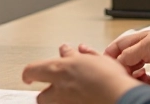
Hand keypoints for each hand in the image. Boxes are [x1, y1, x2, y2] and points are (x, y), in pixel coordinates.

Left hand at [22, 43, 140, 103]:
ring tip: (71, 97)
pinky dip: (72, 103)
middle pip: (41, 97)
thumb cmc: (111, 80)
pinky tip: (82, 101)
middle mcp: (58, 90)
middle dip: (47, 94)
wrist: (121, 99)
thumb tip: (70, 51)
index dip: (28, 74)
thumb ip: (79, 55)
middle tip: (55, 91)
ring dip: (58, 101)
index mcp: (59, 70)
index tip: (28, 76)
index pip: (32, 70)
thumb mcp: (97, 59)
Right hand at [104, 31, 149, 93]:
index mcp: (145, 41)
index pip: (122, 45)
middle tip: (116, 69)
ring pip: (131, 75)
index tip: (103, 60)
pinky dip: (136, 85)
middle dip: (118, 65)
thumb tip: (117, 60)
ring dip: (127, 75)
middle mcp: (148, 55)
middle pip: (125, 60)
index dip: (111, 52)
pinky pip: (140, 86)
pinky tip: (138, 82)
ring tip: (127, 75)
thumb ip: (130, 51)